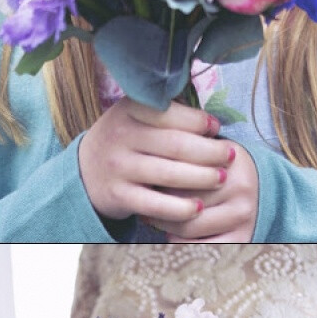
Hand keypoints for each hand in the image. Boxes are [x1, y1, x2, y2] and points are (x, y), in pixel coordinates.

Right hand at [79, 96, 258, 235]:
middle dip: (211, 152)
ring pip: (170, 175)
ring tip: (221, 178)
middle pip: (177, 145)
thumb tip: (213, 122)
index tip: (216, 128)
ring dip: (202, 178)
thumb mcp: (136, 116)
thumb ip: (168, 113)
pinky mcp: (119, 195)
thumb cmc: (126, 140)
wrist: (85, 171)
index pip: (172, 113)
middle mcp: (122, 136)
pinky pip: (156, 204)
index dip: (200, 122)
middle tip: (230, 156)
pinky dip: (180, 208)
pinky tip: (197, 207)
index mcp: (130, 109)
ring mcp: (119, 167)